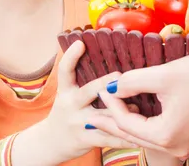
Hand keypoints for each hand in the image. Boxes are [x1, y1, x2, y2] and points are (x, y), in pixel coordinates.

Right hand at [42, 40, 145, 162]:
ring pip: (102, 116)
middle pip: (87, 91)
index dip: (71, 56)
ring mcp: (77, 123)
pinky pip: (108, 138)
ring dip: (121, 112)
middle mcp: (70, 105)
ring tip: (138, 109)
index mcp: (65, 91)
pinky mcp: (85, 140)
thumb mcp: (67, 95)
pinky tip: (137, 135)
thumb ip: (82, 81)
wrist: (50, 144)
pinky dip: (123, 137)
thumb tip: (106, 60)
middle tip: (120, 75)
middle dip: (104, 84)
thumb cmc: (66, 113)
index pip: (64, 71)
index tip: (80, 43)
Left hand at [88, 52, 188, 158]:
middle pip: (138, 135)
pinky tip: (147, 115)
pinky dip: (154, 125)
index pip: (128, 122)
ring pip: (154, 136)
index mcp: (166, 135)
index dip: (111, 104)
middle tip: (95, 116)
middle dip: (116, 123)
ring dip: (135, 124)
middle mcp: (179, 148)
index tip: (101, 89)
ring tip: (118, 114)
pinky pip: (170, 135)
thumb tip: (113, 86)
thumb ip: (133, 81)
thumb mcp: (163, 74)